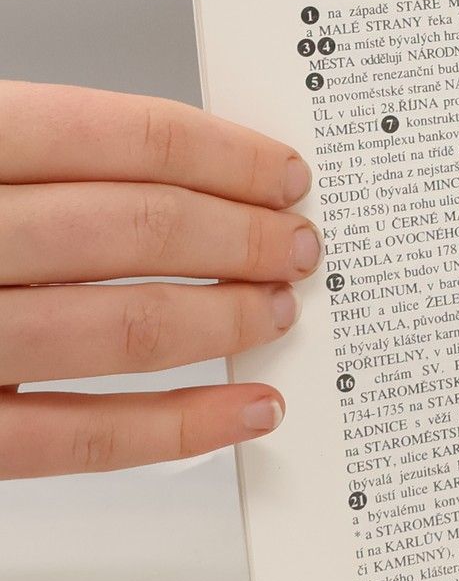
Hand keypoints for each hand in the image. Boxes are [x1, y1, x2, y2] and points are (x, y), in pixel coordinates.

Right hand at [0, 82, 318, 477]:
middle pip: (133, 230)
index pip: (116, 138)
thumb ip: (36, 152)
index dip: (222, 154)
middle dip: (241, 236)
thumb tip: (179, 170)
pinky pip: (74, 442)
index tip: (283, 171)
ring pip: (118, 328)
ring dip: (222, 319)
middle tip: (299, 243)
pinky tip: (243, 411)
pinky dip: (176, 429)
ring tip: (278, 309)